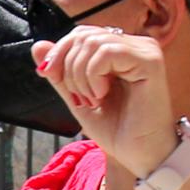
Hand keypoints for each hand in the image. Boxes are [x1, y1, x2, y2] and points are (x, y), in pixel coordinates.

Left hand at [38, 27, 184, 176]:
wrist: (140, 156)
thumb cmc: (117, 130)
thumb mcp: (77, 99)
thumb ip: (60, 73)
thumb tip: (38, 46)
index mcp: (120, 50)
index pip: (81, 34)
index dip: (59, 53)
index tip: (51, 77)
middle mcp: (135, 45)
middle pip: (83, 35)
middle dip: (68, 67)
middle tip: (80, 97)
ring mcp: (145, 50)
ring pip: (93, 42)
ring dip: (80, 75)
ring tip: (93, 99)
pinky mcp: (151, 61)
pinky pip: (107, 52)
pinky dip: (94, 75)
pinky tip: (102, 95)